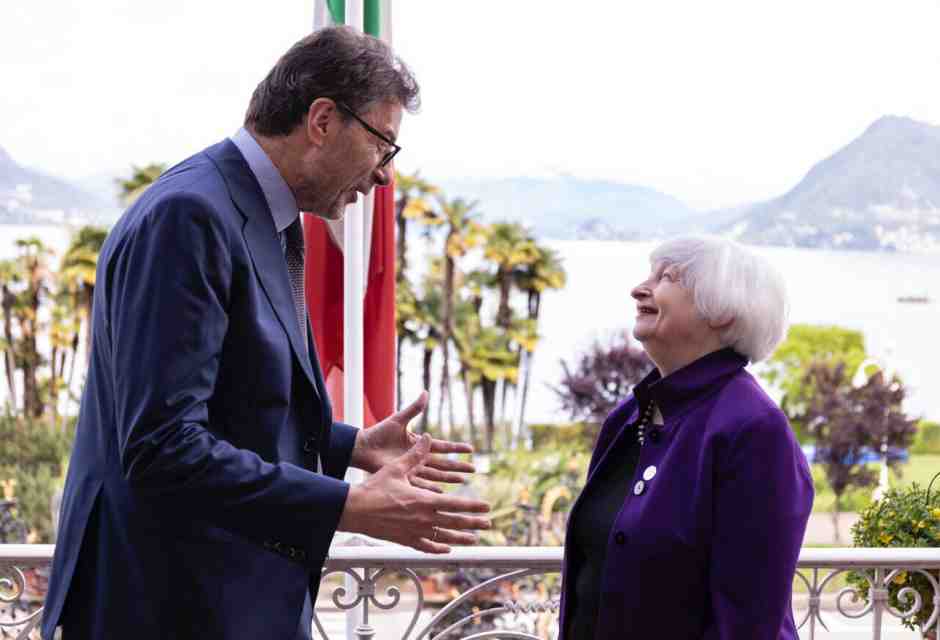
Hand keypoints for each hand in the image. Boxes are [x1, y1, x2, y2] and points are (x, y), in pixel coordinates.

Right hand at [338, 434, 490, 552]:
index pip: (456, 504)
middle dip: (473, 523)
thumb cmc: (374, 488)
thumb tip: (427, 438)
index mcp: (424, 500)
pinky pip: (426, 546)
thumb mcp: (397, 468)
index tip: (486, 508)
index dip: (473, 506)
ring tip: (473, 539)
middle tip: (487, 524)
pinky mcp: (405, 540)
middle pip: (455, 522)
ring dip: (461, 538)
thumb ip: (415, 455)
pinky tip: (447, 548)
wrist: (355, 510)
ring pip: (444, 537)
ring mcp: (415, 532)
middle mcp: (423, 518)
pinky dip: (438, 548)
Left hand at [351, 391, 476, 492]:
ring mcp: (412, 467)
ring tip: (463, 480)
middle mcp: (419, 457)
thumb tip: (426, 392)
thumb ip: (414, 408)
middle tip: (474, 469)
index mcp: (419, 443)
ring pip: (435, 474)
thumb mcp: (399, 419)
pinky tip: (442, 492)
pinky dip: (431, 488)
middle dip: (458, 466)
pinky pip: (420, 484)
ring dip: (449, 478)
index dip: (456, 448)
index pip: (443, 446)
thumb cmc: (379, 432)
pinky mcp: (403, 476)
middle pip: (443, 462)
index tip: (471, 449)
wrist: (363, 446)